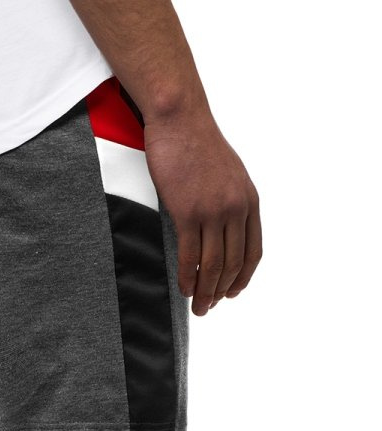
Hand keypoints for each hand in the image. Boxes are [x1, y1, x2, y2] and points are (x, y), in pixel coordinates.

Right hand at [144, 111, 261, 315]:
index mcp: (249, 201)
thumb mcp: (228, 174)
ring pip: (212, 265)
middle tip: (208, 308)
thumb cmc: (197, 144)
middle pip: (232, 264)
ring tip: (197, 307)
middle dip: (221, 292)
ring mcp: (213, 210)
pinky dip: (187, 277)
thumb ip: (230, 202)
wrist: (180, 119)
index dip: (242, 279)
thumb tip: (221, 230)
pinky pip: (190, 255)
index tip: (231, 294)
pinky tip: (184, 288)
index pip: (252, 252)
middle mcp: (235, 208)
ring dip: (205, 292)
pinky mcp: (187, 211)